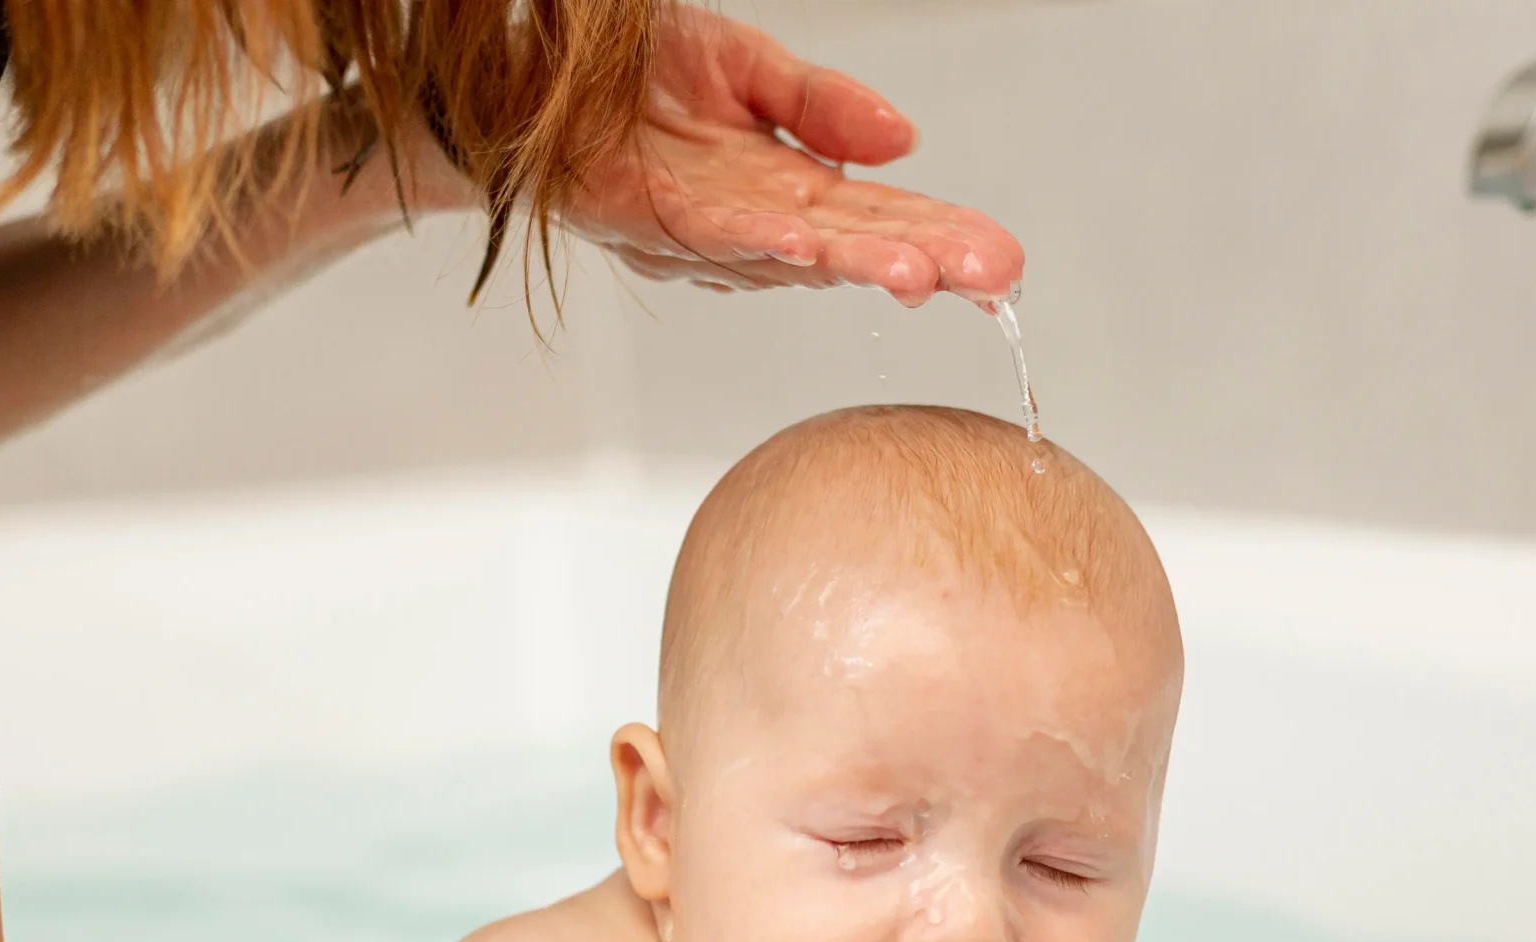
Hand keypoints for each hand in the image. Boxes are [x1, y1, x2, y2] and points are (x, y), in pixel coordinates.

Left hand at [561, 8, 1023, 307]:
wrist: (533, 74)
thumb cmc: (633, 80)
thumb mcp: (748, 69)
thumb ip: (822, 104)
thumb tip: (904, 141)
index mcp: (786, 187)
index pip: (879, 216)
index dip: (941, 236)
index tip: (1001, 258)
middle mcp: (753, 224)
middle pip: (852, 246)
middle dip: (925, 262)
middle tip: (994, 279)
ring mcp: (701, 232)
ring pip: (792, 254)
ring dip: (857, 263)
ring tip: (921, 273)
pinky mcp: (645, 222)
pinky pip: (712, 234)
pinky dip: (760, 243)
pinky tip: (806, 247)